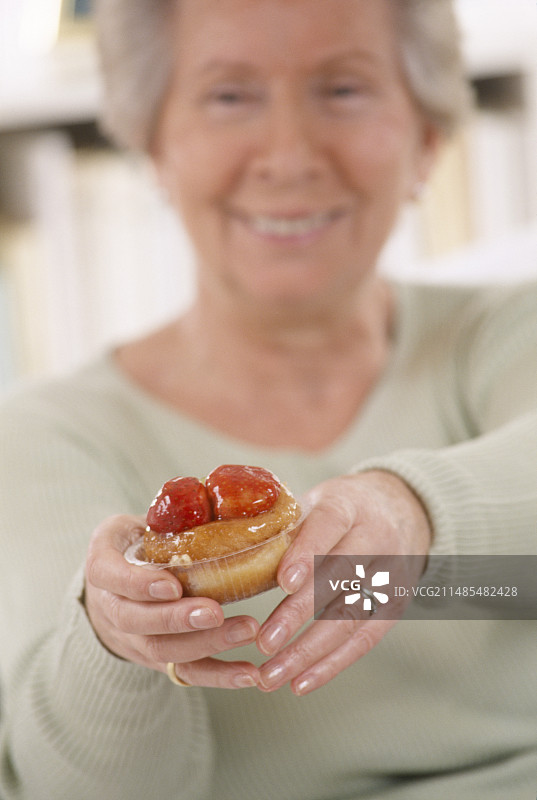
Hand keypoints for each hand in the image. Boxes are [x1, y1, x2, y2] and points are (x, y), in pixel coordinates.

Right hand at [84, 515, 259, 688]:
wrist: (114, 585)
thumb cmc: (137, 543)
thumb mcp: (136, 521)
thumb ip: (166, 516)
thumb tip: (218, 499)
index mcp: (103, 565)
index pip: (113, 578)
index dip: (140, 584)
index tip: (173, 583)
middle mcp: (111, 607)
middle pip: (138, 622)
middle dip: (178, 620)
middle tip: (216, 612)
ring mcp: (133, 638)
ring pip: (163, 651)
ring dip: (206, 645)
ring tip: (247, 631)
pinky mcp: (157, 658)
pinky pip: (186, 673)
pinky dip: (219, 675)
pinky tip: (250, 673)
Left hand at [256, 470, 431, 694]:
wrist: (403, 508)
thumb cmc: (343, 508)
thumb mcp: (316, 500)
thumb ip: (285, 526)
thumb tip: (231, 560)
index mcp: (348, 504)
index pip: (329, 525)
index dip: (308, 553)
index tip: (284, 582)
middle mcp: (375, 537)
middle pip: (339, 578)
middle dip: (300, 613)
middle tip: (265, 642)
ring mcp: (390, 574)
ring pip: (351, 616)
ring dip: (310, 651)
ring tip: (272, 675)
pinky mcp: (395, 605)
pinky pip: (365, 640)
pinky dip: (332, 665)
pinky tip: (301, 682)